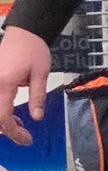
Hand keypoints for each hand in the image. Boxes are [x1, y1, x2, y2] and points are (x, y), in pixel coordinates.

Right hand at [0, 27, 51, 144]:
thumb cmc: (33, 49)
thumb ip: (37, 97)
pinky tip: (13, 115)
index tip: (27, 139)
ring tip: (21, 126)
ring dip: (3, 121)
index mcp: (4, 83)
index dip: (14, 132)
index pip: (3, 116)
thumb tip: (36, 117)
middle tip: (25, 137)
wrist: (24, 32)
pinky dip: (1, 111)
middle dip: (8, 130)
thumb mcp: (41, 74)